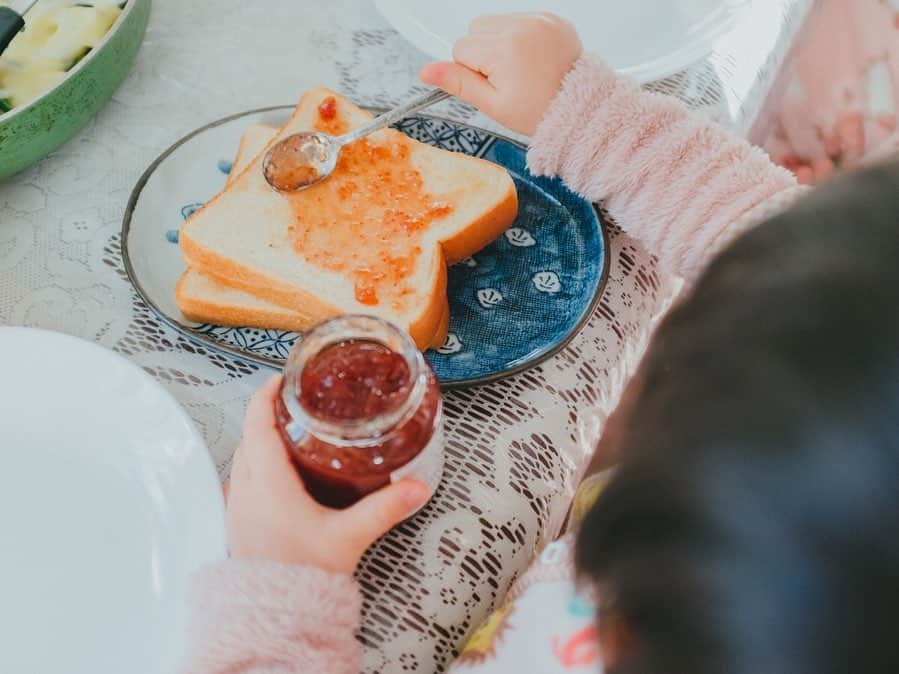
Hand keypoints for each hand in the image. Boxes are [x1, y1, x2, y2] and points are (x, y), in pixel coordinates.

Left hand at [227, 375, 430, 574]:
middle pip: (249, 435)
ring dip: (261, 439)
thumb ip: (384, 508)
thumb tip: (415, 488)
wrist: (273, 617)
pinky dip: (259, 464)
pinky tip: (283, 476)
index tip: (282, 378)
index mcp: (268, 483)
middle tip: (295, 402)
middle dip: (268, 413)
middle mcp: (246, 490)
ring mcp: (239, 507)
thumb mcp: (348, 536)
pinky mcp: (241, 523)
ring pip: (244, 457)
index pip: (257, 422)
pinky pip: (244, 480)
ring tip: (290, 433)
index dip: (267, 394)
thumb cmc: (300, 578)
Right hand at [420, 13, 581, 135]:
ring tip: (520, 67)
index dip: (472, 72)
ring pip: (495, 22)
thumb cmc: (536, 111)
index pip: (461, 49)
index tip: (495, 85)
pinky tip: (532, 57)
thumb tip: (425, 71)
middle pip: (475, 30)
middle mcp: (521, 26)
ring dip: (499, 42)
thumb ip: (458, 83)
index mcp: (504, 49)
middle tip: (508, 77)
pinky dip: (520, 37)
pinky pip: (519, 19)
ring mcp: (539, 19)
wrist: (578, 108)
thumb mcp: (493, 104)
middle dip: (484, 53)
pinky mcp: (551, 17)